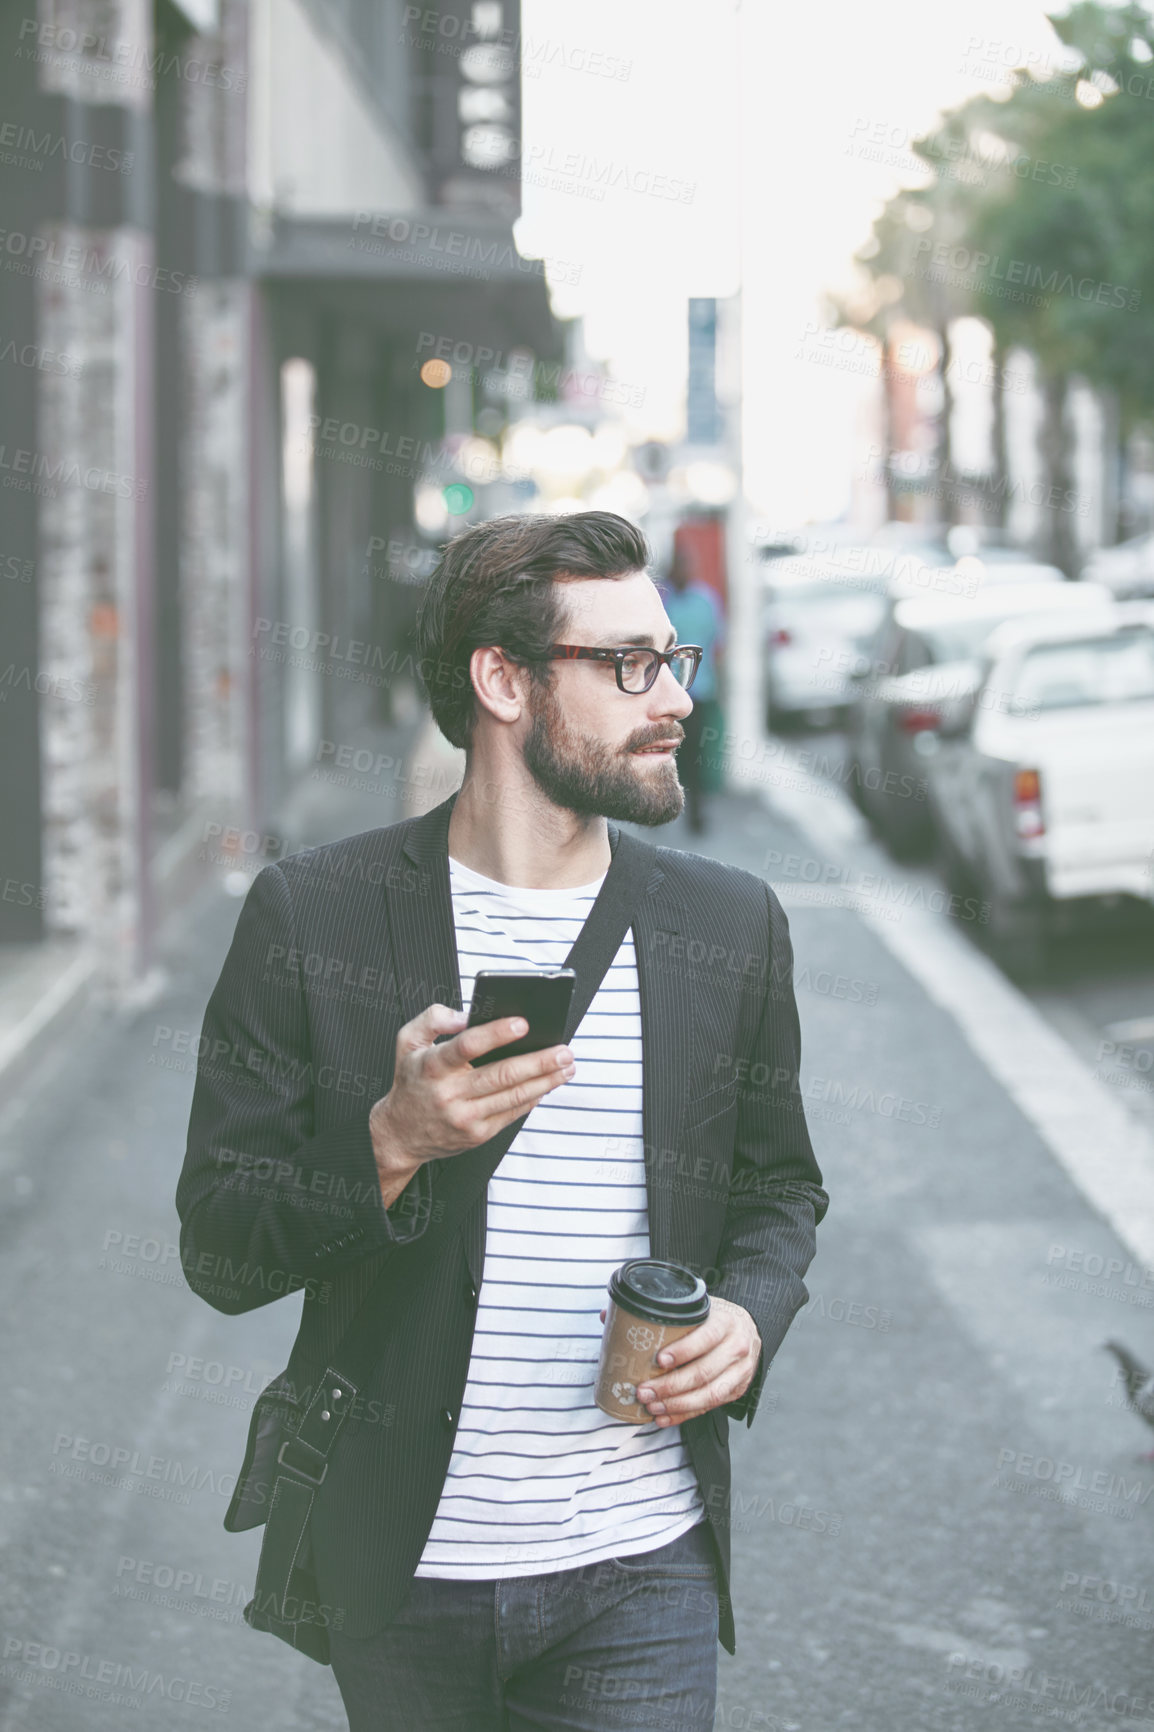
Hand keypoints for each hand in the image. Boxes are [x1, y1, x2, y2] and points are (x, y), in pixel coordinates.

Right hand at [369, 1003, 575, 1204]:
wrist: (400, 1134)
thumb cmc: (411, 1081)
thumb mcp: (408, 1042)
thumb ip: (433, 1018)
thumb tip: (466, 1015)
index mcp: (432, 1066)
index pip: (467, 1046)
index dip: (496, 1034)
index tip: (523, 1023)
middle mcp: (450, 1094)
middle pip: (502, 1075)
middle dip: (538, 1062)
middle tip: (563, 1050)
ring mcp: (466, 1117)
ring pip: (514, 1096)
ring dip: (546, 1081)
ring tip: (566, 1066)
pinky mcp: (478, 1134)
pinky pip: (512, 1113)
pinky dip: (534, 1098)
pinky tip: (548, 1084)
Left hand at [597, 1296, 761, 1425]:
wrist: (747, 1330)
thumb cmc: (713, 1319)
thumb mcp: (695, 1308)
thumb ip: (656, 1312)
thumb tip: (608, 1315)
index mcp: (725, 1321)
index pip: (706, 1337)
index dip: (683, 1351)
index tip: (658, 1360)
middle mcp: (736, 1347)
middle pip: (704, 1372)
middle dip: (671, 1386)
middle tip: (643, 1391)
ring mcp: (740, 1371)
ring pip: (709, 1394)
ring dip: (677, 1405)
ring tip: (652, 1407)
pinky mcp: (737, 1390)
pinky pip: (710, 1407)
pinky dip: (685, 1415)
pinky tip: (665, 1417)